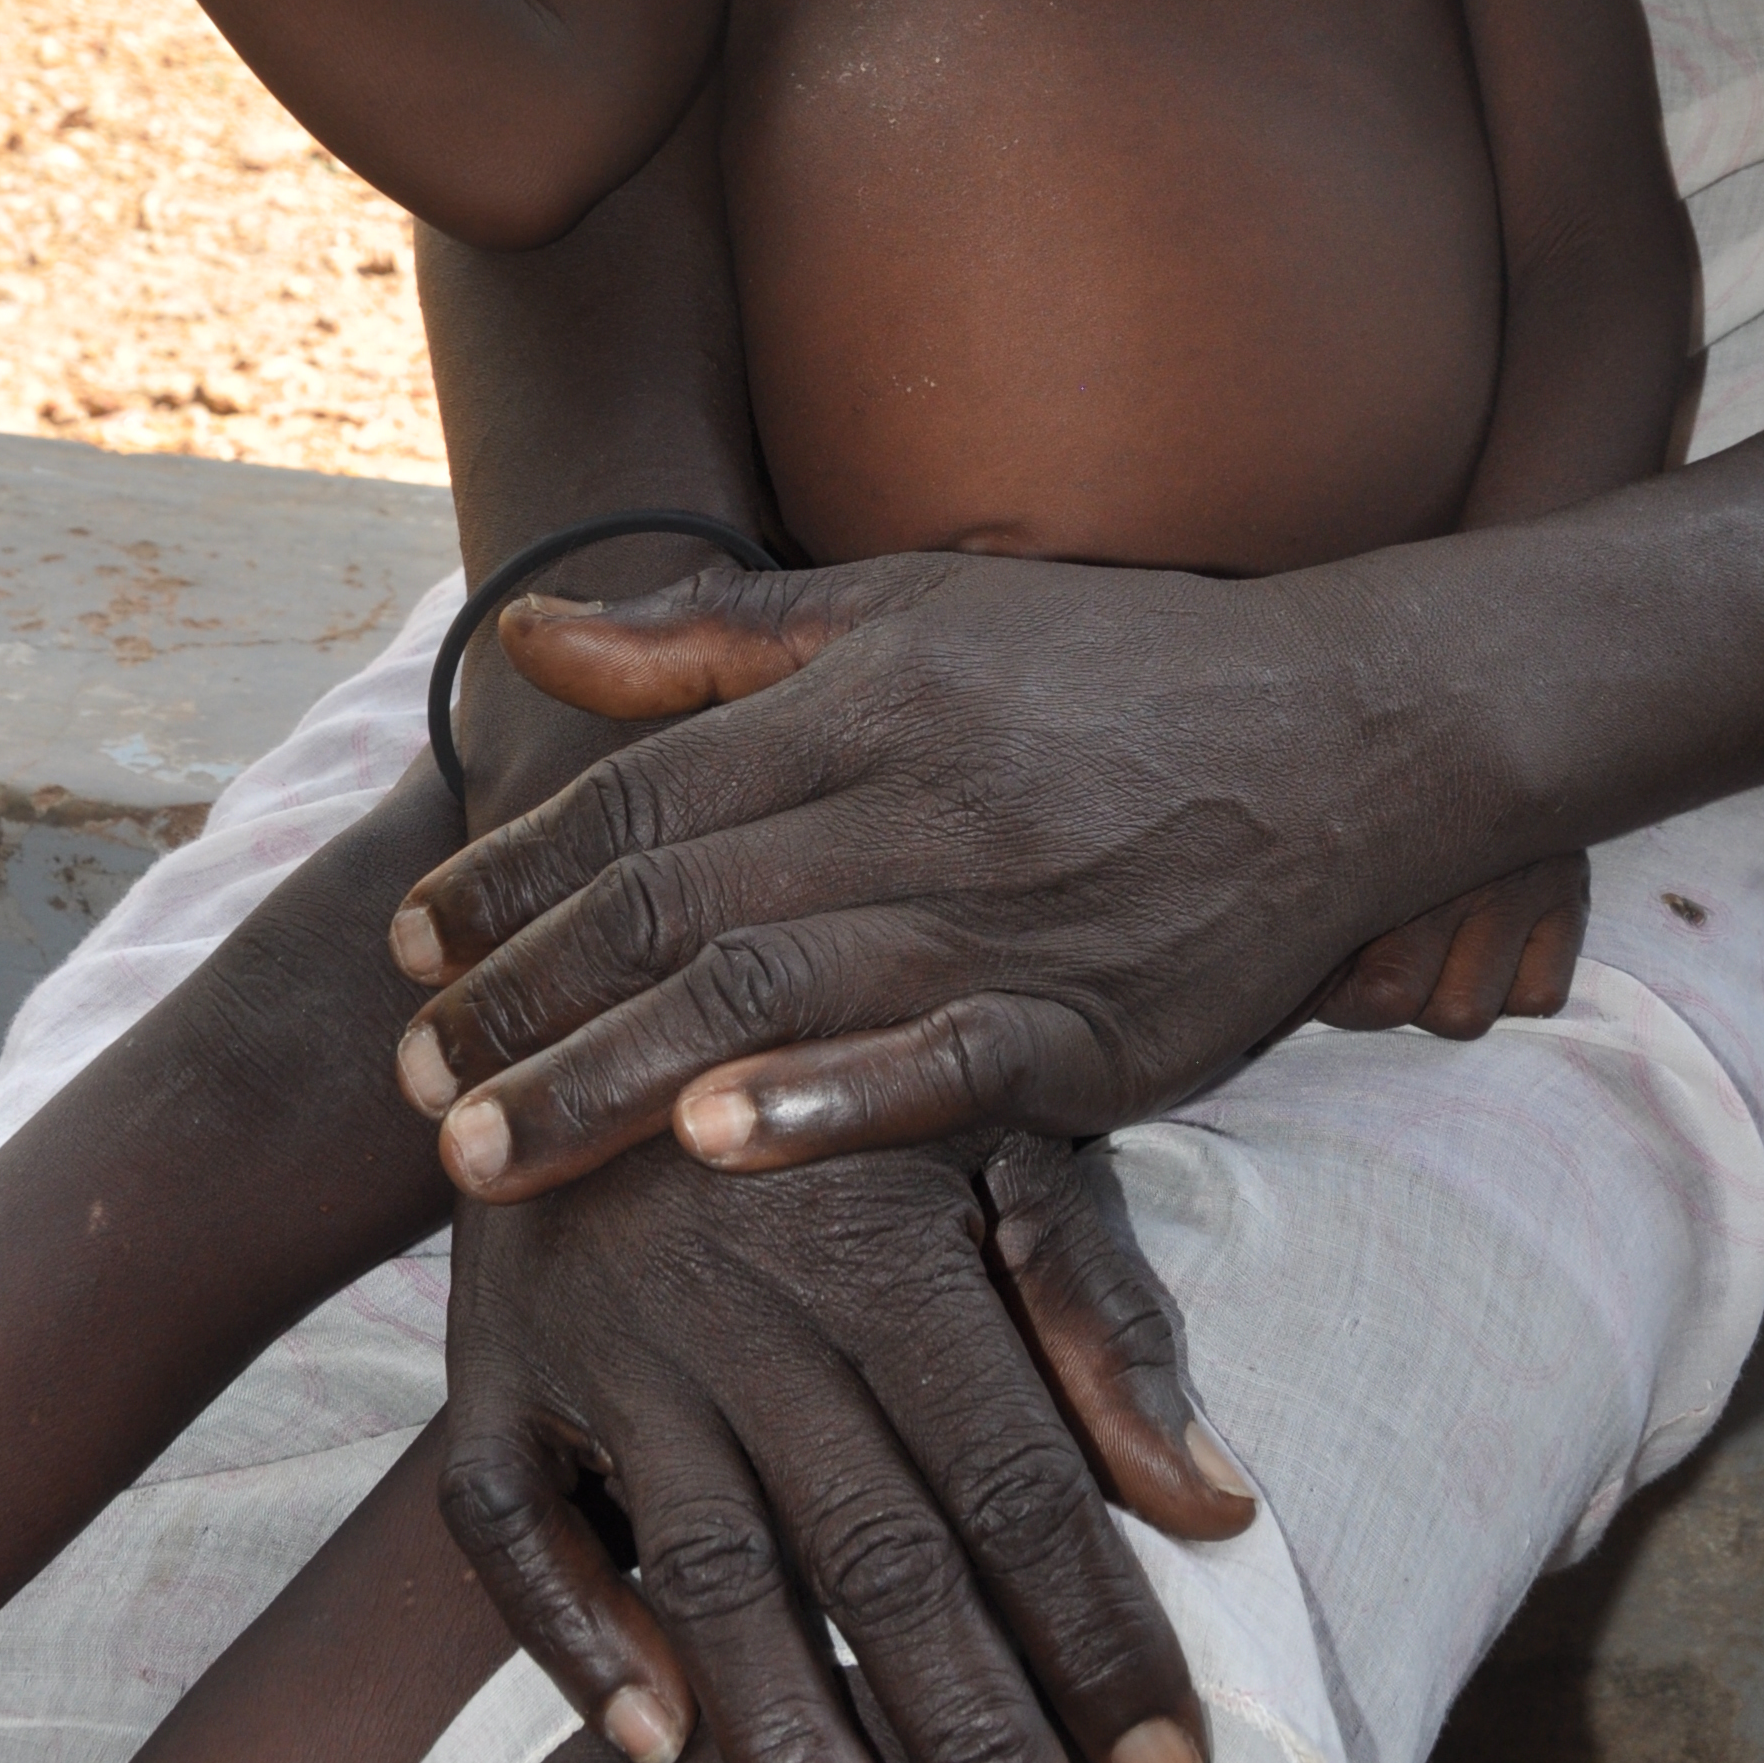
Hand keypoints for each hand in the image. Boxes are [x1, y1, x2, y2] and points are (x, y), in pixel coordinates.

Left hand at [389, 545, 1567, 1199]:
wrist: (1355, 726)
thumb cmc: (1118, 664)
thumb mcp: (915, 606)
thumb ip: (715, 636)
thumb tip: (530, 634)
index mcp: (866, 698)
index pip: (645, 794)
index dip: (516, 873)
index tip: (415, 942)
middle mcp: (917, 800)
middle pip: (675, 906)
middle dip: (523, 998)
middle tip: (408, 1083)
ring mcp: (1004, 917)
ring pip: (770, 993)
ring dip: (609, 1077)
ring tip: (482, 1157)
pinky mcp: (1093, 1026)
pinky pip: (942, 1072)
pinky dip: (827, 1106)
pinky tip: (717, 1148)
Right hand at [435, 1128, 1247, 1762]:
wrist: (604, 955)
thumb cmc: (851, 1068)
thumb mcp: (998, 1129)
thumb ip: (1101, 1312)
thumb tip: (1218, 1502)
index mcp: (890, 1246)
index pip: (1018, 1478)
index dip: (1099, 1632)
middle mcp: (748, 1302)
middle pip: (877, 1552)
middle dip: (970, 1742)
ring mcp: (606, 1338)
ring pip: (706, 1566)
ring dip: (783, 1745)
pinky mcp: (488, 1360)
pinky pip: (508, 1521)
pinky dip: (572, 1633)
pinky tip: (649, 1745)